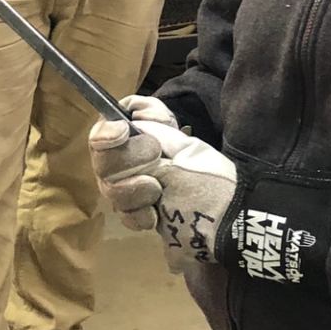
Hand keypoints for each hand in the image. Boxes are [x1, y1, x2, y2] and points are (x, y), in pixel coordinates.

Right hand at [88, 94, 238, 270]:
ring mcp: (130, 190)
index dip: (107, 131)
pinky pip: (124, 216)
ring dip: (131, 190)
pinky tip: (155, 216)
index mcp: (139, 139)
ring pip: (110, 189)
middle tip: (155, 158)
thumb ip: (156, 126)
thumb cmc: (207, 176)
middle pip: (102, 160)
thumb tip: (133, 112)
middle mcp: (127, 162)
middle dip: (126, 160)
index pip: (106, 129)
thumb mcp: (186, 146)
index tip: (123, 130)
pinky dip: (138, 215)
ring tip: (157, 191)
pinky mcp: (137, 217)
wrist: (228, 217)